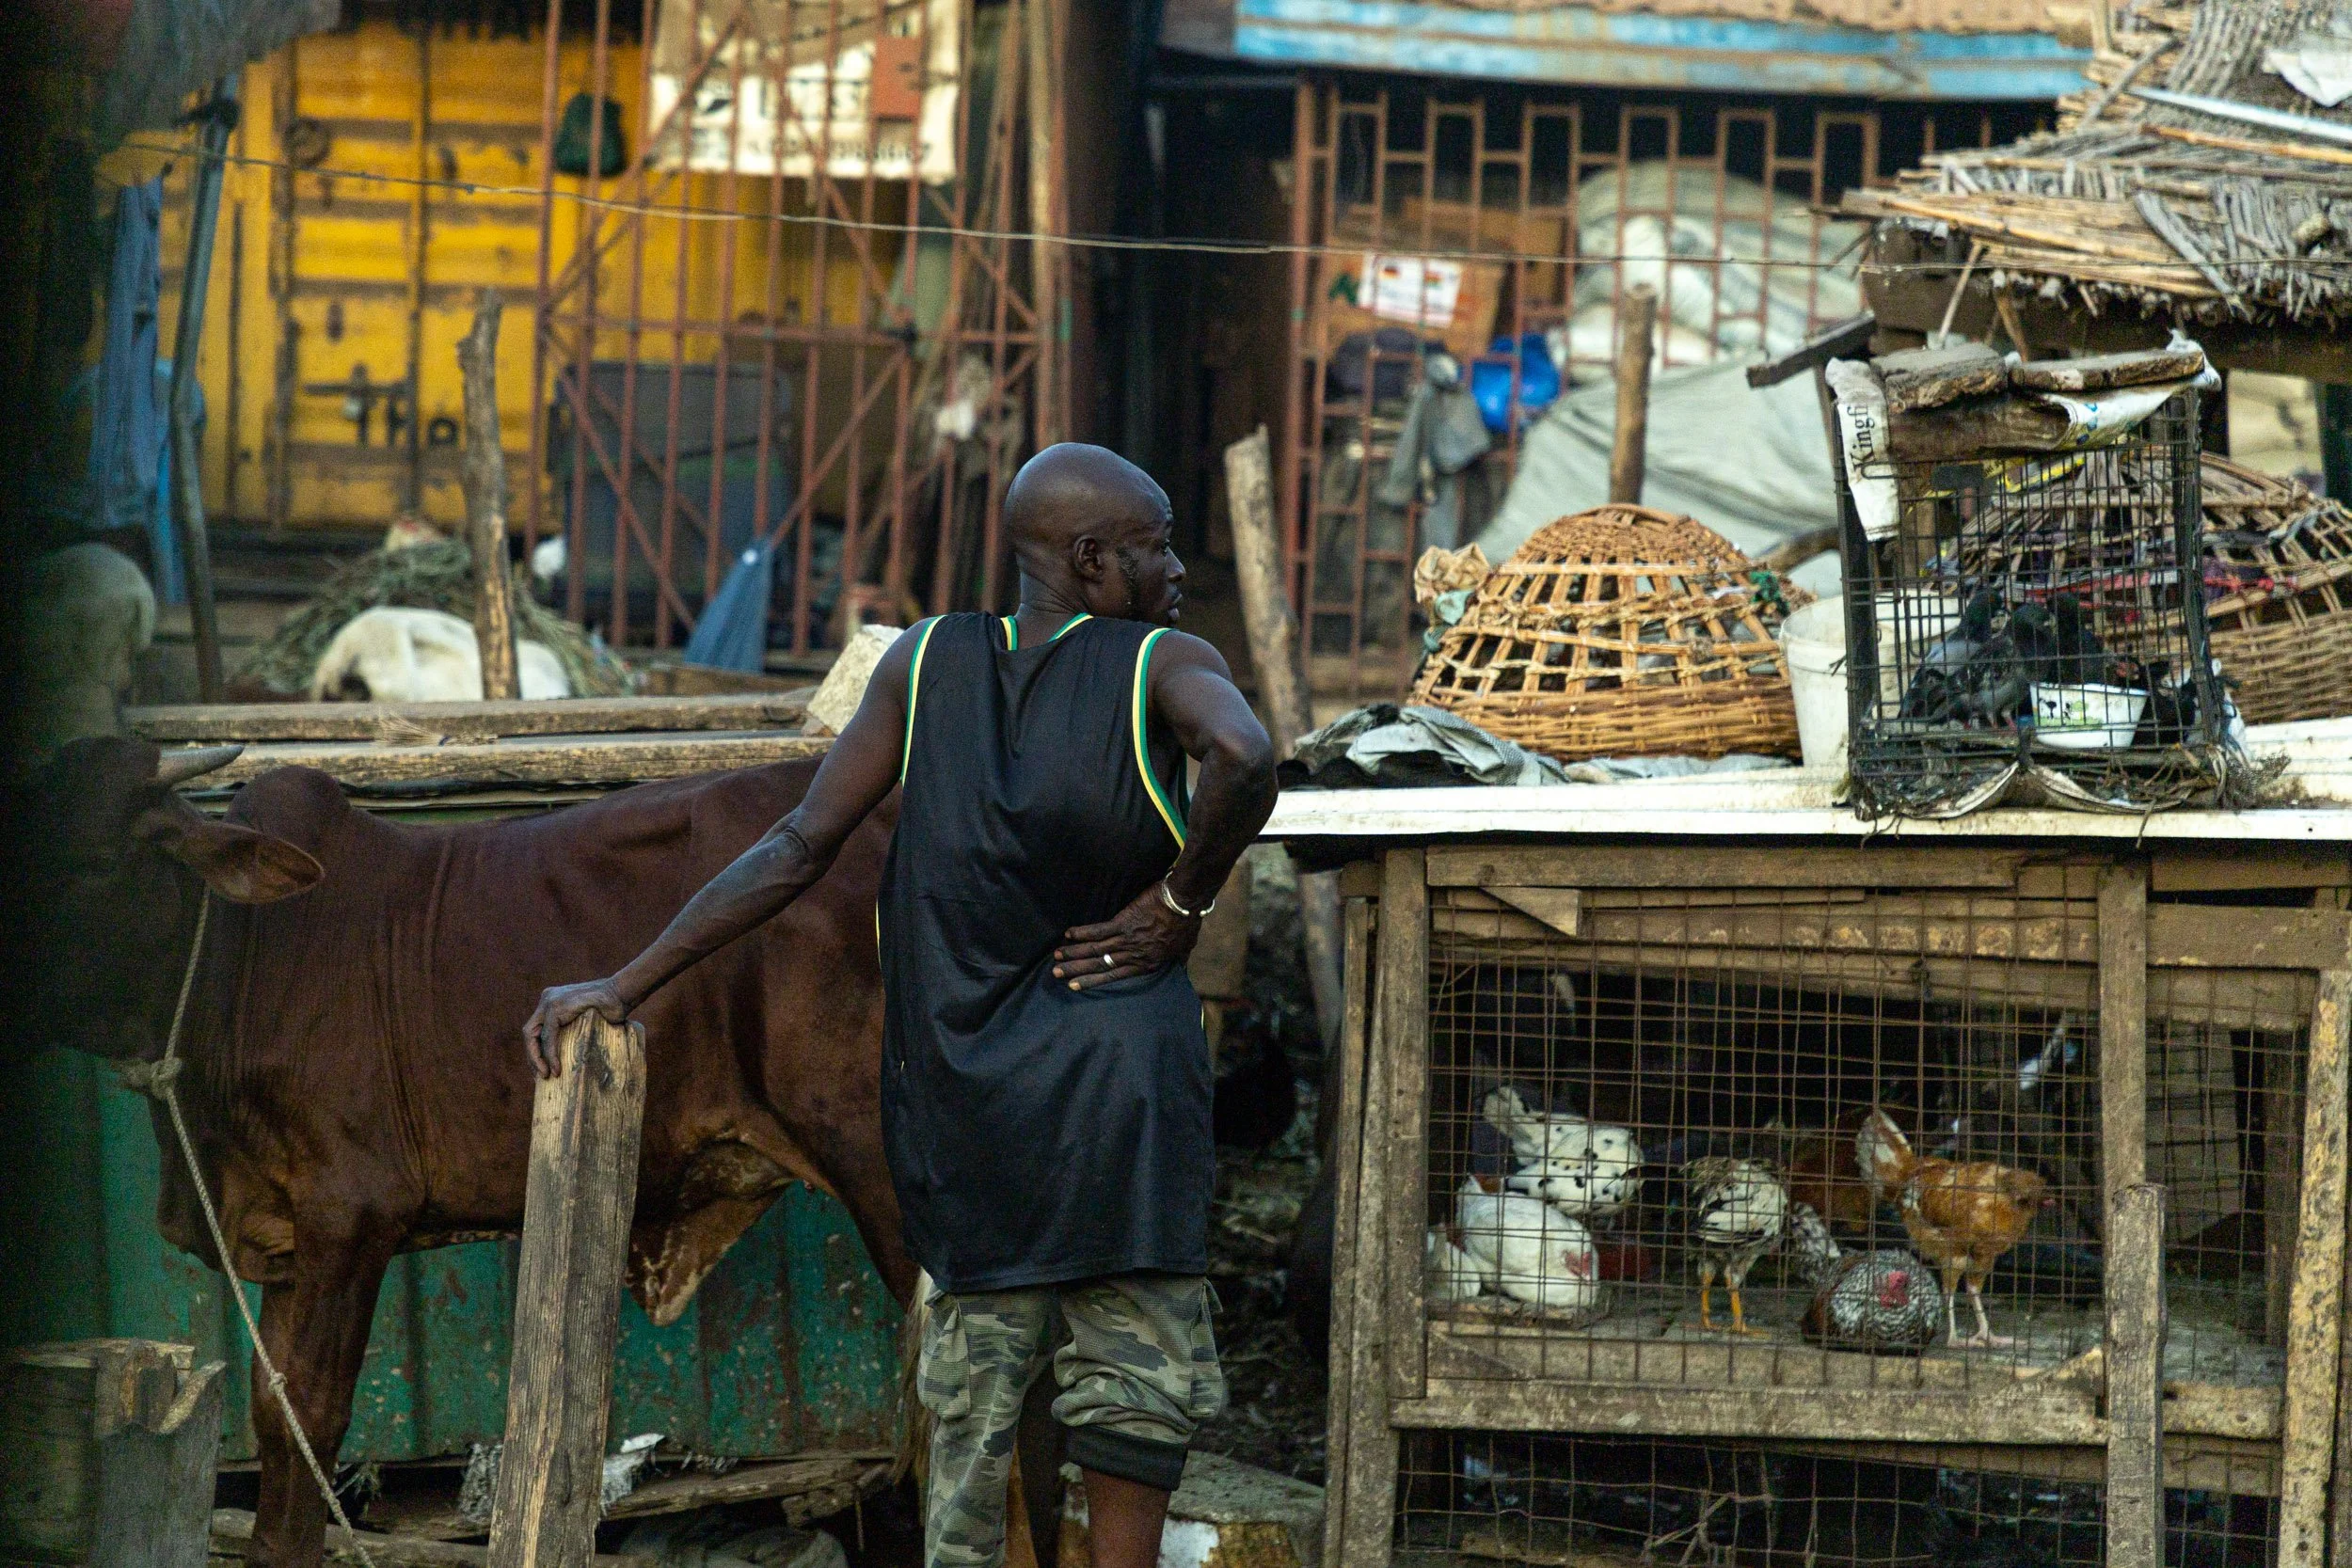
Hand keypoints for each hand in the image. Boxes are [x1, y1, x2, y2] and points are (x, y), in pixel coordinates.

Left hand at [523, 978, 630, 1078]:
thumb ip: (573, 1030)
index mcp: (552, 1001)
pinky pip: (548, 1037)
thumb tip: (570, 1057)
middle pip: (530, 1033)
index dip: (535, 1051)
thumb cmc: (612, 1008)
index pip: (536, 1030)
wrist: (622, 993)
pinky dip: (550, 1054)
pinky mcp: (555, 1008)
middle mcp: (547, 999)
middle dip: (532, 1057)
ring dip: (537, 1058)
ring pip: (533, 1035)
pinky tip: (556, 1069)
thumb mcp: (586, 1020)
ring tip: (546, 1076)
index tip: (540, 1069)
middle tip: (540, 1076)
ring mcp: (549, 1002)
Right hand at [1052, 884, 1199, 991]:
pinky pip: (1098, 931)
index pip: (1114, 976)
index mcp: (1147, 963)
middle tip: (1057, 974)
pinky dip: (1082, 933)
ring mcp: (1126, 939)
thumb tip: (1180, 967)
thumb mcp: (1185, 948)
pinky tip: (1068, 935)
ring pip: (1095, 950)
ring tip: (1057, 957)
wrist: (1184, 901)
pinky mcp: (1123, 922)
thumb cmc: (1187, 923)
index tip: (1076, 985)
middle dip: (1076, 970)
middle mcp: (1133, 955)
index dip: (1093, 981)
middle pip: (1099, 966)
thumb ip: (1177, 960)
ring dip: (1074, 953)